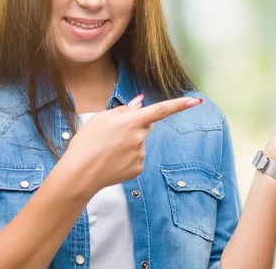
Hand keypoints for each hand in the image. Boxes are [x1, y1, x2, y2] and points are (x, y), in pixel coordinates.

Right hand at [65, 94, 202, 193]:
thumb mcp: (100, 118)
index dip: (180, 104)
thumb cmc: (86, 143)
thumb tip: (140, 104)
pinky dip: (127, 156)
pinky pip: (137, 156)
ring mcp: (141, 154)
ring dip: (129, 142)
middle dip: (135, 125)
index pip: (161, 110)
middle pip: (146, 125)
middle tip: (112, 133)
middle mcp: (140, 137)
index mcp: (131, 121)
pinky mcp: (138, 168)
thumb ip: (124, 110)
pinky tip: (112, 160)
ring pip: (140, 142)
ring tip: (107, 149)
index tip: (195, 101)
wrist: (79, 174)